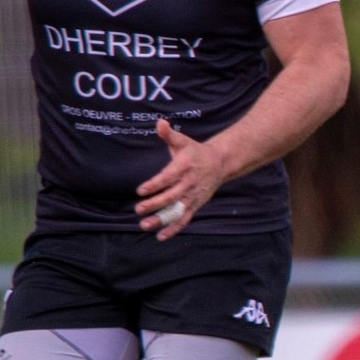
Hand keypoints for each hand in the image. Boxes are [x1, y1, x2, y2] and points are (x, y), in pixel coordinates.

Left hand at [135, 119, 229, 239]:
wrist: (220, 163)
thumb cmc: (195, 152)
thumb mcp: (183, 141)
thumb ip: (169, 134)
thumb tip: (159, 123)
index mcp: (184, 167)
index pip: (168, 177)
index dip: (155, 184)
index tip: (141, 190)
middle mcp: (189, 184)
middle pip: (171, 196)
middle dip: (155, 204)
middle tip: (138, 209)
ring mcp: (193, 196)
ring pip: (177, 210)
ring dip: (162, 220)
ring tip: (145, 225)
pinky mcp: (195, 205)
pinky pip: (185, 219)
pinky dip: (174, 229)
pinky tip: (161, 237)